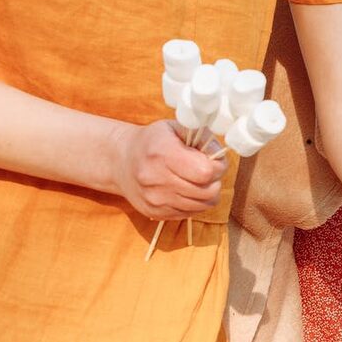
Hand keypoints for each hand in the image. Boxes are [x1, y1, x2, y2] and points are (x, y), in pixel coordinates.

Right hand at [110, 120, 224, 219]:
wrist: (121, 161)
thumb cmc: (154, 141)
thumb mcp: (176, 127)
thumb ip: (203, 137)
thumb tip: (220, 156)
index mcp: (163, 154)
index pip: (206, 172)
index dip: (218, 166)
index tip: (214, 160)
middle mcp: (156, 180)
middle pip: (207, 192)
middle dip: (215, 181)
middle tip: (207, 170)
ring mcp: (154, 200)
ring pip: (202, 206)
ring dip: (207, 193)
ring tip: (197, 180)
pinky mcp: (154, 213)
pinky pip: (190, 214)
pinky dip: (194, 203)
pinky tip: (186, 189)